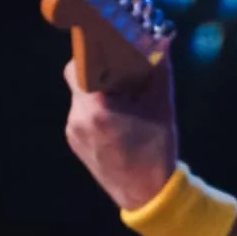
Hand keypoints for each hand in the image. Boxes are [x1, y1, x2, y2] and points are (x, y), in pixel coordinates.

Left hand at [63, 56, 179, 209]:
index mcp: (96, 109)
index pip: (80, 65)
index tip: (113, 49)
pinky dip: (98, 108)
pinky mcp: (76, 143)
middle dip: (100, 70)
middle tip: (125, 72)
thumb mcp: (162, 107)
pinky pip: (83, 114)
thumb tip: (162, 40)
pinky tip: (121, 118)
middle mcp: (77, 119)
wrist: (147, 195)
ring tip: (127, 99)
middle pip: (79, 78)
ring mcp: (74, 133)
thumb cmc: (156, 150)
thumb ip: (159, 71)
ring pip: (81, 96)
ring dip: (101, 90)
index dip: (95, 52)